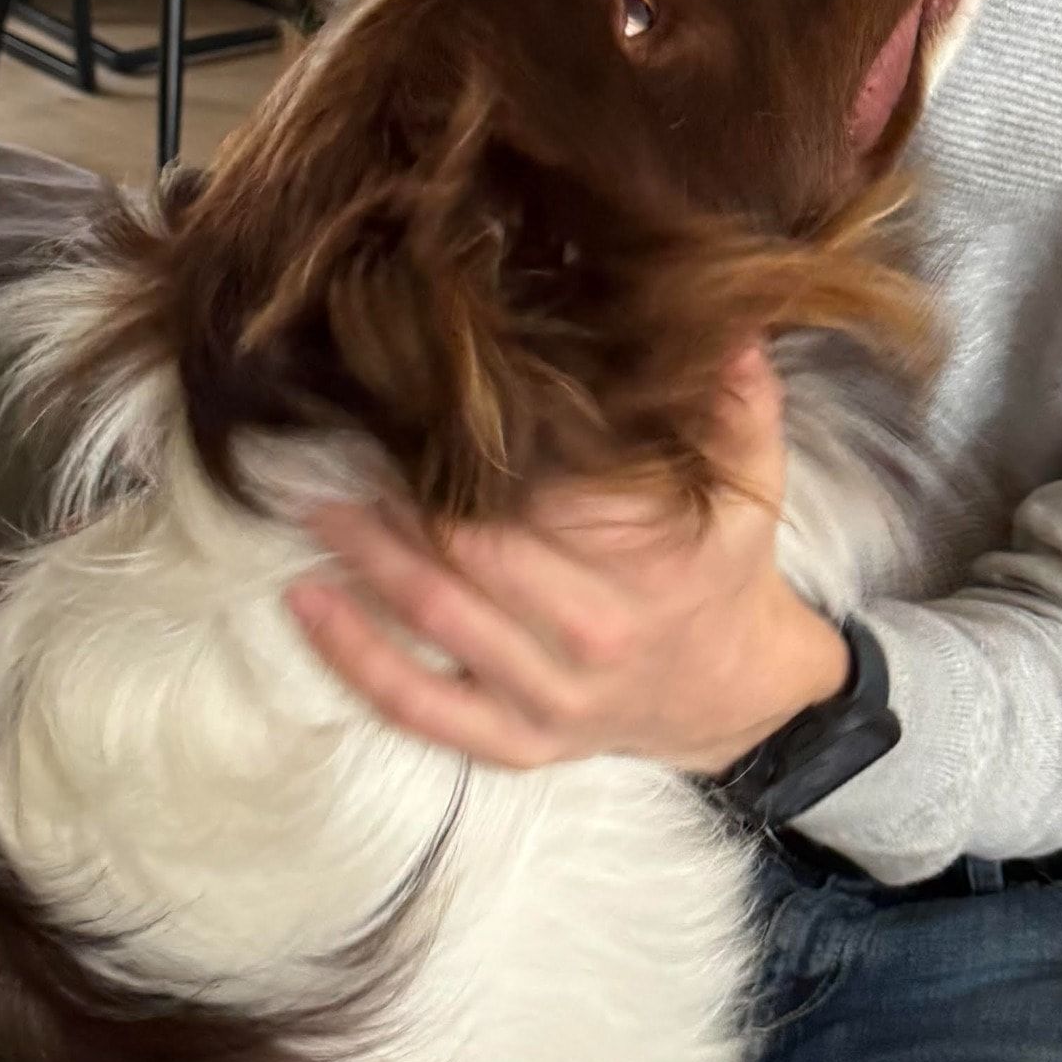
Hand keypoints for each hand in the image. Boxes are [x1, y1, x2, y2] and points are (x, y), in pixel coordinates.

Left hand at [286, 346, 850, 773]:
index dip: (475, 452)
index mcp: (654, 567)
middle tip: (340, 442)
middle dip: (401, 497)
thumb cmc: (723, 567)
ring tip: (315, 503)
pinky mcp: (517, 743)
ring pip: (436, 617)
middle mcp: (600, 635)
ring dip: (366, 556)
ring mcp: (554, 698)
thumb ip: (743, 401)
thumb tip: (728, 318)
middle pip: (474, 552)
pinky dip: (354, 657)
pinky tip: (306, 603)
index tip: (421, 399)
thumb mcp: (755, 483)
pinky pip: (420, 706)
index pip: (546, 498)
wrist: (733, 692)